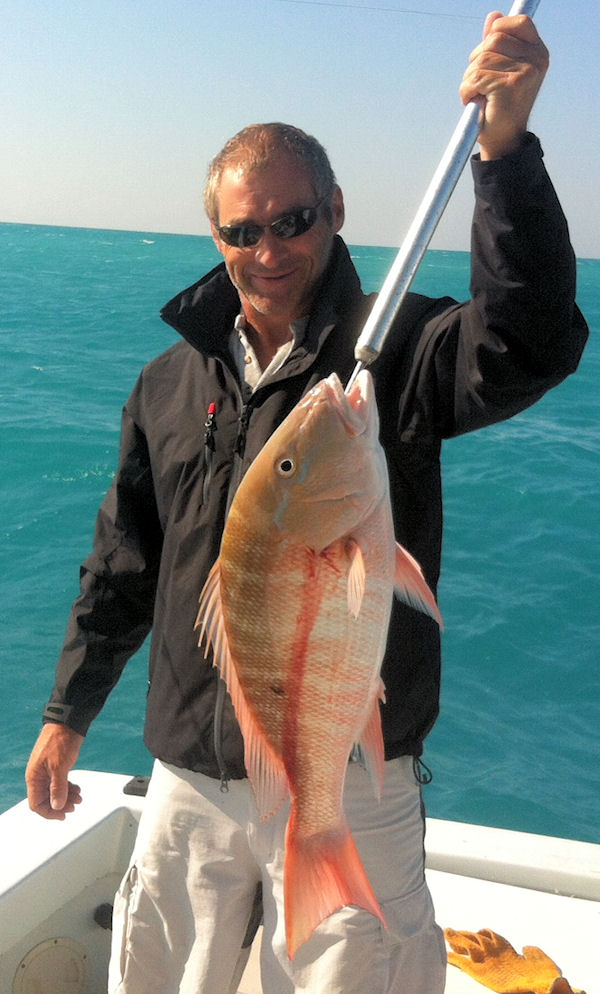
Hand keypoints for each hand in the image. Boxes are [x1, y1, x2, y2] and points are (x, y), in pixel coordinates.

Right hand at [25, 723, 83, 819]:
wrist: (68, 722)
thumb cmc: (60, 740)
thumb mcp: (60, 767)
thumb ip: (58, 788)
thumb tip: (57, 806)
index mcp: (34, 777)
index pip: (36, 804)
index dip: (49, 812)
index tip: (62, 815)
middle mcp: (39, 775)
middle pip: (46, 799)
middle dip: (60, 805)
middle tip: (74, 806)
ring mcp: (47, 770)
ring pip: (54, 791)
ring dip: (66, 796)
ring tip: (79, 797)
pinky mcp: (56, 766)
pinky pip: (60, 782)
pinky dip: (68, 787)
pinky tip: (77, 789)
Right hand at [445, 927, 561, 992]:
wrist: (544, 986)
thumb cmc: (545, 975)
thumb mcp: (539, 958)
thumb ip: (532, 952)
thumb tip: (525, 947)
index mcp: (508, 952)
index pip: (491, 938)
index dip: (483, 933)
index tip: (478, 930)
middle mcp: (496, 956)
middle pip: (476, 940)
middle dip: (464, 934)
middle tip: (450, 929)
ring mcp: (488, 965)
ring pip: (469, 947)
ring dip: (458, 940)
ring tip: (446, 933)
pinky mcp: (483, 975)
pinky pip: (466, 965)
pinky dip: (455, 960)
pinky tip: (447, 956)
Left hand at [460, 11, 548, 158]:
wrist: (503, 141)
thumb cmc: (500, 106)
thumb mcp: (501, 70)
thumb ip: (498, 43)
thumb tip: (494, 16)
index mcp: (538, 52)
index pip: (518, 23)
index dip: (496, 32)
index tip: (487, 54)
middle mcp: (537, 60)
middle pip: (492, 40)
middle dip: (477, 61)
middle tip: (481, 84)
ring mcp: (525, 72)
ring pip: (480, 60)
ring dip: (470, 79)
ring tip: (480, 95)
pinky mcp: (510, 85)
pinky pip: (475, 77)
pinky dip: (467, 91)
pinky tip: (476, 102)